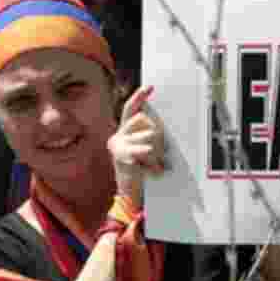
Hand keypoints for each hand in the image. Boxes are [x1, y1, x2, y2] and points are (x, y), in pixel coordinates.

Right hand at [108, 86, 165, 204]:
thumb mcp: (148, 149)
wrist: (130, 193)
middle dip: (159, 135)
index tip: (150, 86)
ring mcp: (118, 145)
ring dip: (158, 152)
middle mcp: (118, 136)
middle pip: (145, 121)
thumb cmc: (142, 170)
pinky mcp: (122, 156)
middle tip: (161, 153)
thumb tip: (158, 119)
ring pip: (148, 135)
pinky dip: (151, 159)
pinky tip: (153, 165)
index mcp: (124, 131)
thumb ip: (150, 134)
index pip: (130, 108)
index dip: (139, 96)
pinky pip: (142, 149)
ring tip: (156, 165)